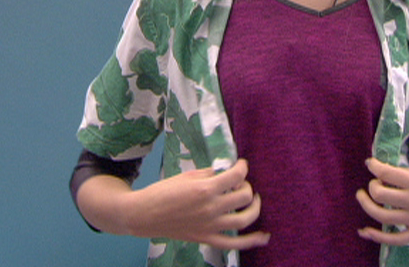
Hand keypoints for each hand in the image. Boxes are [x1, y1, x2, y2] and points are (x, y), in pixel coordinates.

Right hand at [80, 158, 269, 249]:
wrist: (144, 215)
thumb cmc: (163, 191)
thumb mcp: (187, 175)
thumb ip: (210, 173)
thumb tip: (227, 172)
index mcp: (205, 189)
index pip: (237, 175)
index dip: (242, 167)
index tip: (241, 164)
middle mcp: (211, 208)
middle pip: (245, 195)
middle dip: (246, 185)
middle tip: (238, 183)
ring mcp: (211, 226)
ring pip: (245, 218)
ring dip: (254, 207)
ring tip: (252, 200)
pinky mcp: (207, 238)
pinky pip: (235, 244)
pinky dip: (252, 242)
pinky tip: (264, 236)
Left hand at [355, 158, 408, 245]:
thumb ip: (404, 174)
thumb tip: (380, 173)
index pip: (387, 173)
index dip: (374, 166)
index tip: (370, 163)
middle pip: (380, 194)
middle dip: (371, 186)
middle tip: (374, 183)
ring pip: (382, 215)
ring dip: (366, 204)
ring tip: (363, 197)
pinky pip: (394, 239)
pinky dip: (376, 236)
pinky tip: (364, 230)